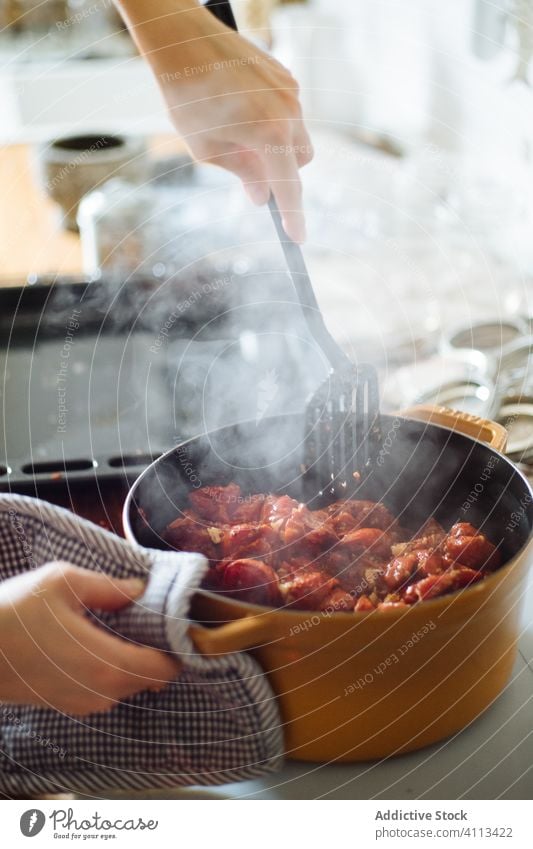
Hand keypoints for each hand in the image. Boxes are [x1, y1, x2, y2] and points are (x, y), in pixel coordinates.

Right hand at [0, 562, 178, 714]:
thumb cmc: (14, 613)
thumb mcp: (62, 583)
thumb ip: (108, 587)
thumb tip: (139, 589)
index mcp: (108, 664)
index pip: (164, 669)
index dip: (176, 648)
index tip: (176, 625)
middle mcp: (101, 692)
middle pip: (148, 679)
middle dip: (155, 652)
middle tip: (149, 620)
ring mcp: (80, 703)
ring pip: (125, 686)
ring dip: (131, 662)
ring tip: (122, 628)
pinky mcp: (62, 705)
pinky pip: (102, 691)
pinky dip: (109, 671)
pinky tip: (94, 643)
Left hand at [115, 0, 312, 241]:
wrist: (181, 40)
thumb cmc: (187, 97)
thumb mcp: (207, 148)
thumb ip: (241, 173)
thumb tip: (260, 196)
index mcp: (269, 134)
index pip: (288, 187)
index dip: (292, 215)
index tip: (297, 238)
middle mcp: (288, 112)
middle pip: (302, 161)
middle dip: (285, 172)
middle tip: (253, 171)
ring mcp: (290, 91)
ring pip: (297, 133)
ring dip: (278, 144)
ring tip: (238, 131)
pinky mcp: (285, 75)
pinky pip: (289, 109)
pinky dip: (274, 120)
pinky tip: (242, 107)